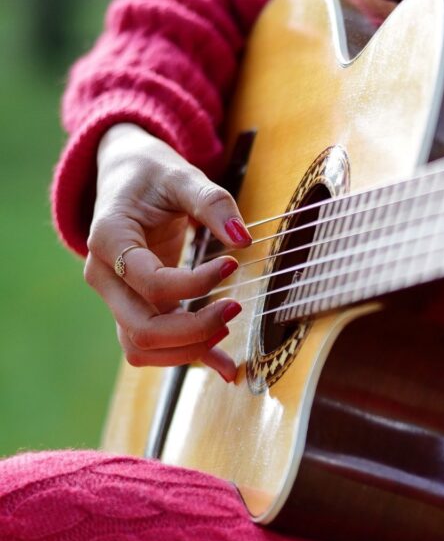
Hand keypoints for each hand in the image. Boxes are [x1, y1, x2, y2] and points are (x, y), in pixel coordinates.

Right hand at [84, 124, 252, 381]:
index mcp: (109, 239)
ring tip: (228, 326)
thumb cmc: (152, 175)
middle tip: (235, 308)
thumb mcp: (182, 175)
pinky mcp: (134, 307)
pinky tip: (225, 366)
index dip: (195, 284)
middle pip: (141, 328)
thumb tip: (242, 240)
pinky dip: (187, 357)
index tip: (230, 265)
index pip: (150, 282)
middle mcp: (104, 275)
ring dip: (188, 349)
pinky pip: (153, 345)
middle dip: (193, 329)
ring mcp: (115, 297)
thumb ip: (212, 202)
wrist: (125, 177)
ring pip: (141, 347)